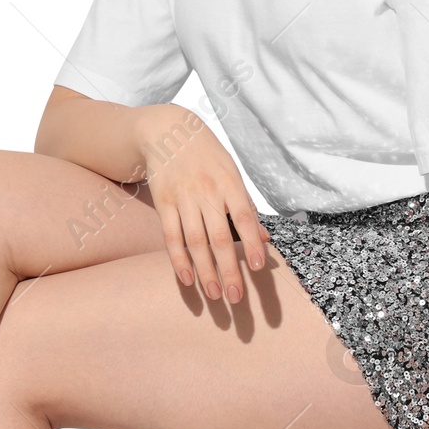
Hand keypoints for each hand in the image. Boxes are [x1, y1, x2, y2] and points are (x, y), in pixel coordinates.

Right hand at [140, 105, 269, 303]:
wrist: (168, 130)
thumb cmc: (208, 157)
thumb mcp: (232, 173)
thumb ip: (247, 207)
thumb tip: (265, 239)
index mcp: (229, 182)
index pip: (244, 216)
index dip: (251, 242)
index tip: (257, 268)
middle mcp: (206, 191)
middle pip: (219, 237)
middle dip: (229, 269)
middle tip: (237, 297)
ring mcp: (183, 198)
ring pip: (195, 242)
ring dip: (206, 271)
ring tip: (216, 296)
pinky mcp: (163, 203)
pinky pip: (171, 236)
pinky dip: (179, 259)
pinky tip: (188, 279)